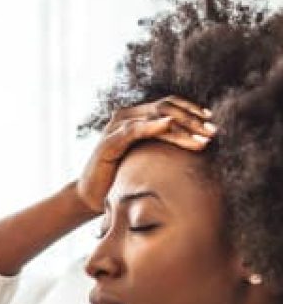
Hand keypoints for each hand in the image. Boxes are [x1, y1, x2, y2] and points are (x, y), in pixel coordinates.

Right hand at [75, 96, 215, 214]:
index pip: (169, 105)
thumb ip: (164, 148)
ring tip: (201, 138)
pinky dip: (153, 127)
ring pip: (154, 117)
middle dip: (192, 120)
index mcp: (136, 118)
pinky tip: (170, 126)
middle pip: (165, 108)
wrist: (91, 197)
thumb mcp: (147, 160)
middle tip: (212, 133)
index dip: (191, 110)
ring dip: (181, 127)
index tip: (212, 122)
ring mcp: (116, 127)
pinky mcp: (108, 141)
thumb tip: (199, 147)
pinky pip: (134, 130)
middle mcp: (126, 117)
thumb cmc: (120, 180)